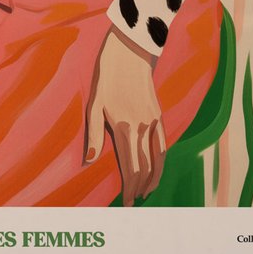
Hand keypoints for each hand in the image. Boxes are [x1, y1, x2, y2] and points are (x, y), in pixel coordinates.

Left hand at [84, 26, 165, 204]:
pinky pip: (163, 143)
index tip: (126, 202)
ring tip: (147, 191)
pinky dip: (162, 159)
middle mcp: (141, 129)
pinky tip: (158, 166)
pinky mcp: (158, 114)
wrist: (130, 51)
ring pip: (158, 158)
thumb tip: (89, 160)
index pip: (130, 168)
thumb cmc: (107, 76)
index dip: (129, 188)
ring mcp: (153, 122)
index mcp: (123, 129)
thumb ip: (92, 134)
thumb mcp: (94, 104)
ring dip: (154, 178)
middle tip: (135, 202)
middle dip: (140, 187)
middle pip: (145, 167)